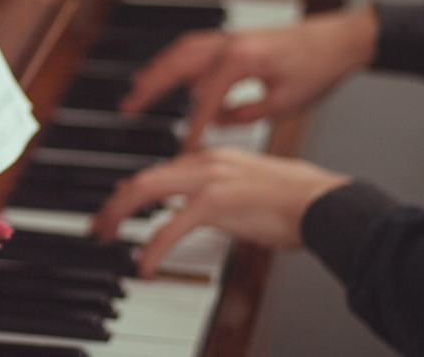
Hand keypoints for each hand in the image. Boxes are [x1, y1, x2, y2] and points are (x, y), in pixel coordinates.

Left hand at [90, 148, 349, 277]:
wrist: (323, 202)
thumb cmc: (295, 198)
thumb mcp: (246, 185)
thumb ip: (216, 192)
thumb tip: (194, 210)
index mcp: (210, 158)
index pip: (158, 171)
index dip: (133, 191)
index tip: (118, 207)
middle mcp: (203, 162)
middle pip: (142, 177)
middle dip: (115, 202)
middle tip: (100, 225)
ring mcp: (208, 180)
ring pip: (145, 191)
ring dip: (119, 215)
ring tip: (107, 237)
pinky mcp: (216, 203)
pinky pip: (171, 227)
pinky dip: (152, 248)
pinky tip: (145, 265)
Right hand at [121, 6, 377, 149]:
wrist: (341, 39)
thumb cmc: (318, 68)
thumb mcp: (285, 103)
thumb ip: (245, 114)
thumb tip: (218, 121)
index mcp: (240, 60)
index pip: (204, 99)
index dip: (193, 127)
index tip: (182, 149)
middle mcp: (229, 44)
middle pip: (176, 66)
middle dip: (149, 88)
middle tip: (128, 108)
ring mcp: (229, 38)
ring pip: (180, 53)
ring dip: (157, 71)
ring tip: (139, 91)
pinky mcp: (233, 39)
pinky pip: (193, 49)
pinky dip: (175, 62)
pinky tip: (171, 77)